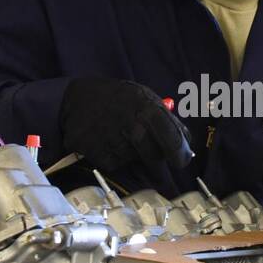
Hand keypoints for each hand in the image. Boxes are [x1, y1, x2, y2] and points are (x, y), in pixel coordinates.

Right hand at [59, 77, 194, 177]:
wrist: (75, 99)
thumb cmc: (117, 98)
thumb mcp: (145, 98)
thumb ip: (167, 120)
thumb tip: (188, 144)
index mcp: (147, 109)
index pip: (173, 140)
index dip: (180, 155)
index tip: (182, 161)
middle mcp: (132, 126)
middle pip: (155, 157)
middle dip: (157, 160)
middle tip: (152, 157)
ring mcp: (113, 140)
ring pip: (136, 162)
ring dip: (134, 156)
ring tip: (121, 137)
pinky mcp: (97, 153)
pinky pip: (116, 164)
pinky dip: (115, 158)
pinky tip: (108, 142)